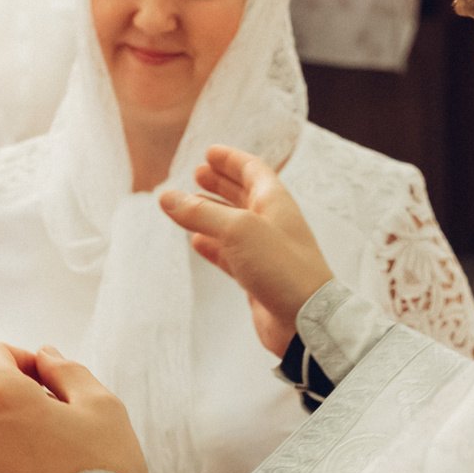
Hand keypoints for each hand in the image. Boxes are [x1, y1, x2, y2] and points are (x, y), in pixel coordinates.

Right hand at [158, 145, 333, 357]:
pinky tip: (196, 243)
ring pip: (233, 225)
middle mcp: (271, 223)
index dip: (232, 160)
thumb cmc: (282, 268)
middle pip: (243, 195)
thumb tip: (167, 196)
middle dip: (221, 183)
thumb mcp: (238, 230)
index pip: (253, 171)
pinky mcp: (256, 278)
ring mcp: (264, 252)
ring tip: (188, 205)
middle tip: (197, 173)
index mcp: (275, 202)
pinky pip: (230, 255)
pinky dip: (212, 246)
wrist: (306, 320)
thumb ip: (201, 212)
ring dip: (212, 213)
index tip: (210, 152)